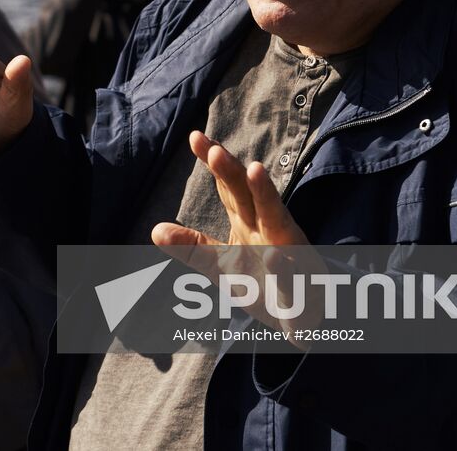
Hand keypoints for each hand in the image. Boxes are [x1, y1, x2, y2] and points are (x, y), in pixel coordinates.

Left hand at [152, 132, 322, 338]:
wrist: (300, 317)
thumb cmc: (260, 283)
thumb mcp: (219, 265)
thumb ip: (192, 247)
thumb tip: (155, 230)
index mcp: (248, 222)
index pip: (228, 186)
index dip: (213, 162)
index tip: (195, 137)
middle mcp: (268, 229)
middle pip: (248, 193)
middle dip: (233, 171)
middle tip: (214, 150)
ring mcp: (287, 252)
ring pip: (278, 219)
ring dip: (267, 195)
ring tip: (255, 171)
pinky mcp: (300, 285)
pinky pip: (292, 275)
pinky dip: (284, 268)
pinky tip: (275, 259)